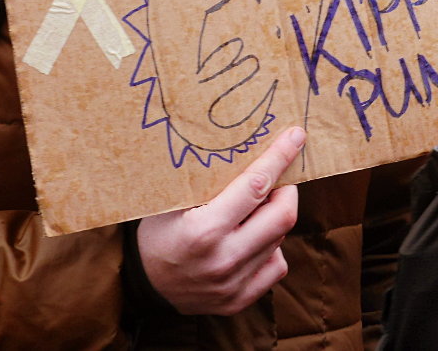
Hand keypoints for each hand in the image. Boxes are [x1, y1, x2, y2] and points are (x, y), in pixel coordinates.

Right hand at [137, 126, 305, 314]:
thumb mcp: (170, 199)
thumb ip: (206, 180)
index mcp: (204, 229)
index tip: (295, 137)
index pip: (255, 186)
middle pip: (282, 216)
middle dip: (287, 189)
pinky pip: (275, 267)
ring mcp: (233, 284)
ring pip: (280, 240)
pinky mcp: (239, 300)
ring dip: (277, 217)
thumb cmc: (156, 231)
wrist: (142, 284)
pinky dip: (273, 247)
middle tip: (279, 178)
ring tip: (260, 207)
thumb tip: (244, 148)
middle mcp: (223, 259)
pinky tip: (254, 237)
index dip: (279, 157)